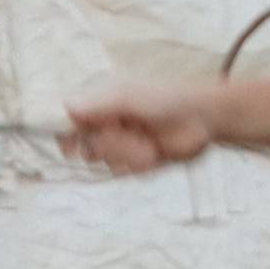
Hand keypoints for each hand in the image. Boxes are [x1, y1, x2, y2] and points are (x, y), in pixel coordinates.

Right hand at [62, 85, 216, 172]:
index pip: (68, 122)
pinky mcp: (134, 160)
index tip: (72, 146)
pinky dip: (138, 164)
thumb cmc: (165, 98)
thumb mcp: (129, 97)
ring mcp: (120, 143)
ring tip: (148, 142)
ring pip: (105, 162)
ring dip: (127, 155)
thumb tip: (66, 106)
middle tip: (128, 133)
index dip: (67, 136)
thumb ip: (99, 103)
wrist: (203, 118)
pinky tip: (154, 152)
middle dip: (108, 145)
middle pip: (86, 148)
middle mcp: (106, 123)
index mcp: (99, 102)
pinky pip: (123, 171)